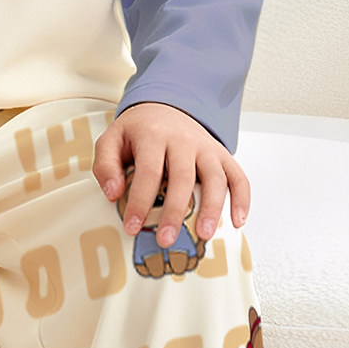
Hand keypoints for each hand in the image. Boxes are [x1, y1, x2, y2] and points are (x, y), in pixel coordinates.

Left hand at [93, 101, 249, 245]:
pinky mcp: (221, 154)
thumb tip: (114, 194)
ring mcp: (206, 146)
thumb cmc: (137, 132)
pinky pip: (238, 175)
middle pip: (183, 177)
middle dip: (174, 211)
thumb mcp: (111, 139)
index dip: (140, 202)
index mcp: (153, 135)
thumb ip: (105, 165)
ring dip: (212, 207)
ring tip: (204, 235)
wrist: (163, 107)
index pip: (148, 171)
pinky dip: (242, 198)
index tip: (132, 228)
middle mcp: (183, 139)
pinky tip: (238, 222)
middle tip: (165, 240)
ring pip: (215, 177)